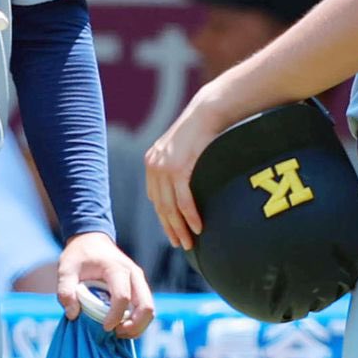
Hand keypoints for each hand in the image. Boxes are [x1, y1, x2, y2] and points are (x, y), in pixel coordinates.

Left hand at [56, 232, 153, 337]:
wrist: (91, 239)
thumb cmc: (78, 255)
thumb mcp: (65, 269)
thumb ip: (65, 291)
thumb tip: (73, 314)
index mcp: (116, 268)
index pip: (122, 296)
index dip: (115, 316)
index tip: (104, 328)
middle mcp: (133, 274)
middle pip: (146, 306)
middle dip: (134, 326)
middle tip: (115, 333)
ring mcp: (139, 280)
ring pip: (149, 309)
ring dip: (138, 326)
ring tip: (118, 332)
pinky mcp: (139, 286)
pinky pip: (145, 308)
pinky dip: (137, 321)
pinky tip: (121, 326)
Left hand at [144, 96, 225, 250]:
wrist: (206, 113)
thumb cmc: (199, 132)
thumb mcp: (180, 151)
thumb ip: (176, 169)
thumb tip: (182, 190)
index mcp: (152, 162)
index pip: (154, 197)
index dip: (163, 217)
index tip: (172, 231)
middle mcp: (154, 166)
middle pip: (160, 206)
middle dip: (170, 228)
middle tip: (179, 244)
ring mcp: (165, 167)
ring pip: (170, 207)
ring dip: (180, 228)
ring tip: (188, 243)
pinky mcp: (179, 169)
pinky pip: (184, 200)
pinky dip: (190, 216)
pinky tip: (198, 228)